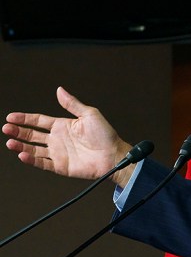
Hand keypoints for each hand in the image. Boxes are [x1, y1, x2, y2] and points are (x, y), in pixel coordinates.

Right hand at [3, 86, 132, 183]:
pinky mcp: (60, 166)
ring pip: (33, 149)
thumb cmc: (105, 135)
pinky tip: (23, 154)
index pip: (38, 121)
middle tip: (6, 129)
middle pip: (32, 135)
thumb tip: (59, 90)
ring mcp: (58, 153)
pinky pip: (42, 163)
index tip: (11, 117)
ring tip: (10, 142)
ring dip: (21, 146)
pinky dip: (31, 160)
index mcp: (63, 126)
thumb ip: (72, 104)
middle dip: (18, 131)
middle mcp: (57, 139)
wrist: (114, 155)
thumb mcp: (89, 114)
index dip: (24, 119)